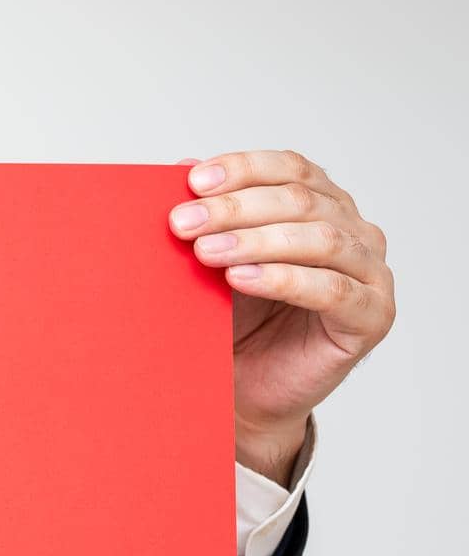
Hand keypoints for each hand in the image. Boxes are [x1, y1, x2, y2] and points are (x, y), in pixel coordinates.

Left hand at [171, 150, 394, 485]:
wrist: (247, 391)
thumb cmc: (235, 323)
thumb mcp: (214, 262)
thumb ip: (209, 216)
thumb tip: (182, 164)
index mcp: (323, 205)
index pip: (292, 169)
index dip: (244, 169)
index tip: (194, 180)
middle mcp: (354, 231)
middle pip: (301, 201)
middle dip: (235, 209)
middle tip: (183, 223)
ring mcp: (370, 272)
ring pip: (319, 239)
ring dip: (255, 241)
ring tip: (205, 252)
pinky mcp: (372, 316)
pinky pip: (331, 290)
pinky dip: (283, 280)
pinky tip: (241, 279)